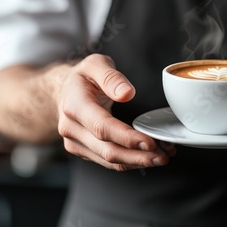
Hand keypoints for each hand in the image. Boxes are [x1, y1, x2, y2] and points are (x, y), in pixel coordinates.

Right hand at [57, 54, 175, 170]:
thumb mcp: (95, 64)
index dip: (127, 138)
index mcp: (74, 105)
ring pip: (109, 160)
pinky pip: (108, 161)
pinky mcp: (83, 151)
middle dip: (138, 156)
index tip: (150, 142)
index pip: (102, 127)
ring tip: (160, 159)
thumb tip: (126, 93)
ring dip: (137, 162)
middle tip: (162, 157)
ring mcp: (75, 142)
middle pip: (107, 150)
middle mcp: (71, 128)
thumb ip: (111, 77)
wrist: (64, 91)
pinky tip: (147, 157)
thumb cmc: (83, 77)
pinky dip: (129, 161)